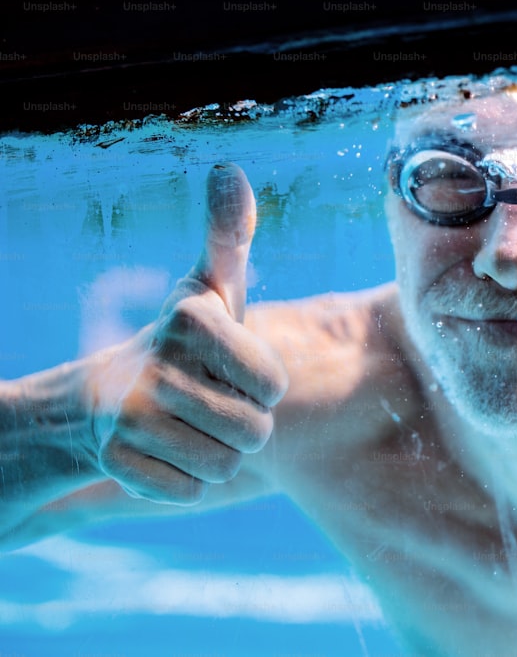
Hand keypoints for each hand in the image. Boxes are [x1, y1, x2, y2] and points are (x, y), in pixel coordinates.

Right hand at [89, 163, 288, 504]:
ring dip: (218, 454)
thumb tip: (230, 169)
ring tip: (191, 425)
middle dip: (245, 424)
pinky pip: (189, 491)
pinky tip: (164, 451)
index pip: (274, 384)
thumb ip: (229, 239)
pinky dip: (185, 479)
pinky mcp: (115, 464)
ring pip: (224, 466)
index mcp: (190, 320)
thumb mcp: (209, 290)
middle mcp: (154, 367)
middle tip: (213, 403)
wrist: (99, 399)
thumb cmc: (181, 343)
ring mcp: (128, 419)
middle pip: (255, 432)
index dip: (265, 385)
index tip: (238, 371)